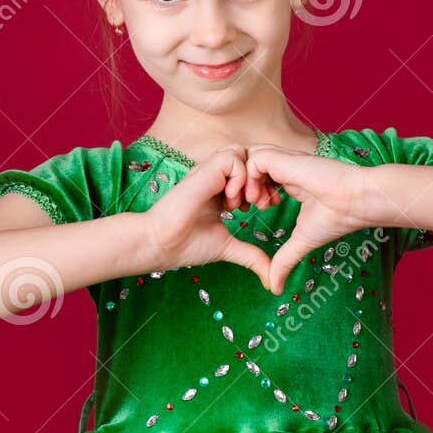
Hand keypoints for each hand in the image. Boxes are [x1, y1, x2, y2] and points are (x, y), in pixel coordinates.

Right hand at [139, 146, 272, 288]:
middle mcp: (215, 178)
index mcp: (220, 190)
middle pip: (249, 158)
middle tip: (258, 205)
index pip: (250, 173)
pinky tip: (230, 200)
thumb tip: (271, 279)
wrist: (161, 244)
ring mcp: (209, 173)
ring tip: (242, 203)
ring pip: (242, 153)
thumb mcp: (228, 248)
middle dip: (261, 179)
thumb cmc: (187, 245)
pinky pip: (232, 158)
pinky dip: (239, 177)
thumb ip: (251, 256)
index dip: (262, 186)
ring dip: (250, 177)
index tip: (262, 208)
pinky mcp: (204, 171)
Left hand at [243, 143, 371, 294]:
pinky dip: (249, 178)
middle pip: (245, 166)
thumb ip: (285, 260)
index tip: (249, 212)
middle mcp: (283, 166)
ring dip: (242, 183)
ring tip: (252, 205)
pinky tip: (259, 200)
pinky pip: (253, 160)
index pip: (254, 176)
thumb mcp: (302, 241)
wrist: (356, 202)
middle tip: (243, 208)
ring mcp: (283, 161)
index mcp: (288, 179)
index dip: (245, 192)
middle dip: (237, 186)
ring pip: (246, 160)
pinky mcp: (285, 159)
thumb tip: (275, 289)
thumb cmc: (336, 217)